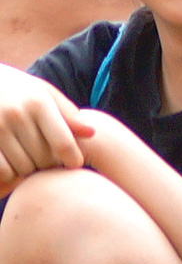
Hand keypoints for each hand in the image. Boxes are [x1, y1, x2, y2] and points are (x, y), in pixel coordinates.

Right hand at [0, 66, 93, 194]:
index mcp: (38, 103)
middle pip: (44, 158)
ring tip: (31, 159)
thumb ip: (68, 112)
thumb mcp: (44, 92)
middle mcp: (17, 115)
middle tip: (49, 159)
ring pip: (23, 167)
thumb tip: (91, 133)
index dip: (72, 158)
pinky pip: (3, 171)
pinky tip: (13, 163)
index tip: (76, 164)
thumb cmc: (18, 90)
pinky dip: (10, 173)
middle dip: (50, 163)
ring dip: (30, 169)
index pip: (62, 142)